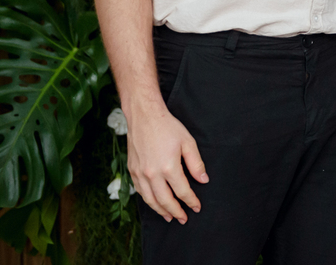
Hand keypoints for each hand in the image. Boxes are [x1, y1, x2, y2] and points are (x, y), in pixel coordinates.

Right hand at [127, 102, 208, 222]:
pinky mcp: (132, 171)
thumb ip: (196, 164)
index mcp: (169, 167)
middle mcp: (152, 174)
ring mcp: (140, 174)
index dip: (191, 201)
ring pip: (150, 200)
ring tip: (170, 217)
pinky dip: (149, 201)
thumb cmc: (168, 127)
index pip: (182, 191)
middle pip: (165, 200)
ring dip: (161, 211)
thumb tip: (203, 180)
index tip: (197, 207)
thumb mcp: (188, 143)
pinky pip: (140, 192)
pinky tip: (155, 203)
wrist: (144, 117)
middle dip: (176, 212)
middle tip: (183, 219)